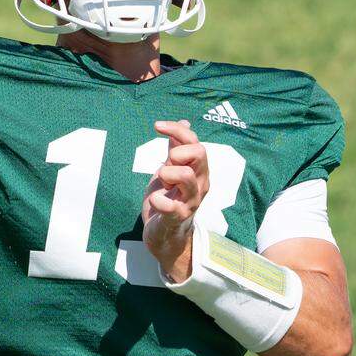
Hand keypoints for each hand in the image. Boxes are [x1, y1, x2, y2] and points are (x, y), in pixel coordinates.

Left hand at [142, 119, 209, 280]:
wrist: (164, 233)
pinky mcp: (177, 218)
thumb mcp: (172, 169)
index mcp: (198, 170)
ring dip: (168, 173)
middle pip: (200, 153)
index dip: (177, 130)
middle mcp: (200, 183)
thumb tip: (184, 122)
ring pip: (188, 176)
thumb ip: (178, 147)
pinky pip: (172, 206)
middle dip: (177, 152)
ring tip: (162, 181)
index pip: (195, 141)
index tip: (157, 126)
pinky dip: (160, 200)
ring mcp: (190, 201)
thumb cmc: (169, 198)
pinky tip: (155, 200)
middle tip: (166, 164)